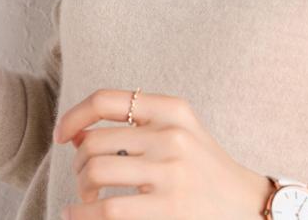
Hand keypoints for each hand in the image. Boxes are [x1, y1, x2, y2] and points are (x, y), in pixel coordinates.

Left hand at [53, 88, 272, 219]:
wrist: (246, 205)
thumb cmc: (202, 167)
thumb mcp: (178, 131)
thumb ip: (135, 125)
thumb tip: (74, 133)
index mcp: (173, 109)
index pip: (106, 99)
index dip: (74, 115)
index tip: (61, 135)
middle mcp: (171, 135)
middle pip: (94, 141)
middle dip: (78, 162)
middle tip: (83, 178)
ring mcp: (171, 172)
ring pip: (95, 172)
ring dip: (80, 188)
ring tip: (85, 198)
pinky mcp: (169, 209)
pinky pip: (106, 209)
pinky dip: (81, 214)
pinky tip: (78, 215)